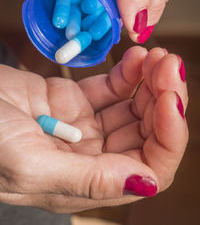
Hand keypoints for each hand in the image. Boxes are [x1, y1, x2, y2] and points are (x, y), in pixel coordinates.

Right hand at [0, 46, 187, 212]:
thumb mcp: (30, 163)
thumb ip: (89, 179)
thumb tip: (146, 184)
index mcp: (86, 181)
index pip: (148, 167)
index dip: (167, 135)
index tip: (169, 98)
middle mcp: (92, 156)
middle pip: (147, 132)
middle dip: (164, 97)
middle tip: (168, 65)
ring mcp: (86, 126)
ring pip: (134, 107)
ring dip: (151, 82)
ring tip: (157, 57)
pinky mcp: (77, 100)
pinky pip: (113, 88)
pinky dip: (128, 72)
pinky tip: (136, 58)